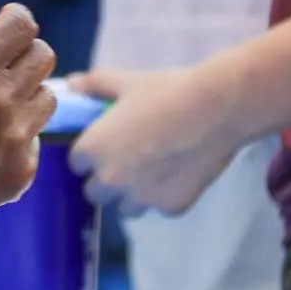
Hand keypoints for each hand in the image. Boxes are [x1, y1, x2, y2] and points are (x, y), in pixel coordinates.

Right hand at [0, 0, 59, 252]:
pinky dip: (16, 133)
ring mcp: (15, 141)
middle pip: (43, 55)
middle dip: (19, 53)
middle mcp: (1, 103)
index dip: (10, 21)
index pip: (23, 23)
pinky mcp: (21, 172)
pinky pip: (36, 136)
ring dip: (24, 93)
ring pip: (47, 95)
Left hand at [67, 57, 248, 211]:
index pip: (77, 164)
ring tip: (157, 168)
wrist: (218, 107)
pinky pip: (161, 207)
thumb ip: (94, 85)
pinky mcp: (171, 207)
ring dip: (135, 194)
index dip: (92, 155)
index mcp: (93, 148)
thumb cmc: (168, 91)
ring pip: (127, 208)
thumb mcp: (126, 82)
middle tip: (131, 161)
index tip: (109, 146)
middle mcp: (110, 178)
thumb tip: (73, 84)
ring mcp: (141, 197)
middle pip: (96, 192)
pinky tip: (183, 171)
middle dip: (108, 181)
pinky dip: (168, 195)